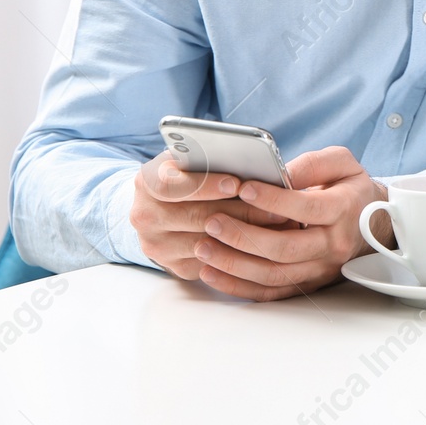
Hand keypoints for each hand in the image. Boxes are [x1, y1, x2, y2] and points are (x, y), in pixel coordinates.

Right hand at [129, 154, 297, 280]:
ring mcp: (157, 245)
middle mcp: (146, 216)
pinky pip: (212, 263)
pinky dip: (240, 253)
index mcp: (148, 182)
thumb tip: (251, 163)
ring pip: (208, 243)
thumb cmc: (188, 174)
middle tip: (277, 208)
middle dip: (242, 212)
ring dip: (247, 235)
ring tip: (279, 224)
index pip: (172, 186)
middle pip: (197, 218)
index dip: (205, 185)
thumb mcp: (190, 159)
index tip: (235, 183)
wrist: (161, 206)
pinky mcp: (174, 266)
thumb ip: (210, 158)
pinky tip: (265, 242)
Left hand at [186, 146, 389, 301]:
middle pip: (285, 248)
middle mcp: (333, 244)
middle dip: (244, 236)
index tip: (243, 188)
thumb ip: (313, 164)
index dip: (273, 200)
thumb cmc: (351, 189)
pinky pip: (271, 292)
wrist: (376, 224)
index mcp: (343, 210)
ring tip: (203, 247)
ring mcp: (321, 268)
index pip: (306, 208)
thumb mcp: (343, 164)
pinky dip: (238, 287)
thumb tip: (280, 173)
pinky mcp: (309, 284)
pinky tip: (211, 273)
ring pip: (274, 274)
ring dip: (234, 264)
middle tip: (212, 222)